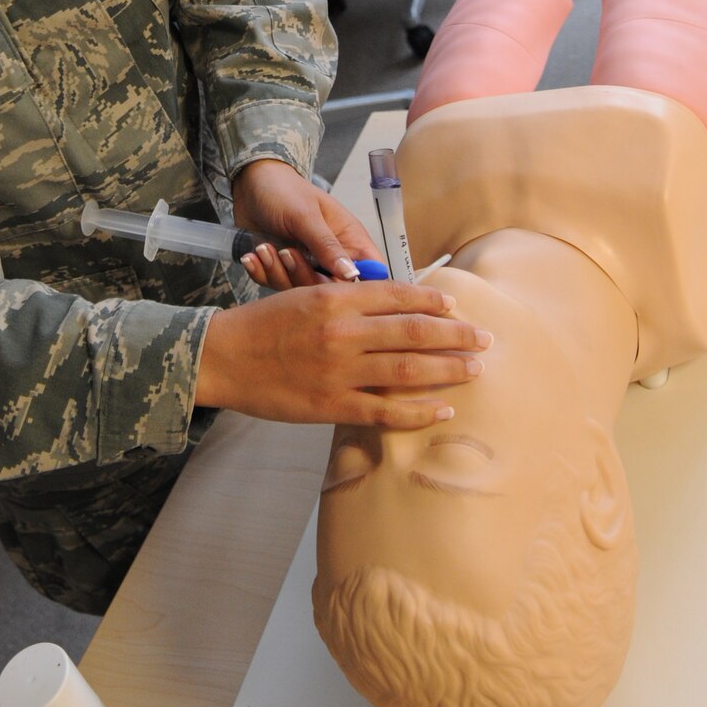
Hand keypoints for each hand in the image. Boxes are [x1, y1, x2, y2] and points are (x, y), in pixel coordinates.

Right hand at [194, 282, 489, 430]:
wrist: (222, 357)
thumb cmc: (262, 324)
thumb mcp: (303, 295)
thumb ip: (347, 299)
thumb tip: (394, 303)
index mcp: (335, 298)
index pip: (399, 295)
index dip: (434, 299)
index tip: (457, 305)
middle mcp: (343, 332)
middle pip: (415, 331)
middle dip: (457, 334)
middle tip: (484, 338)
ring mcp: (339, 371)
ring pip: (409, 370)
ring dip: (449, 369)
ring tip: (475, 369)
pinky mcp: (332, 405)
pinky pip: (386, 411)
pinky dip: (420, 410)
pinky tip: (444, 408)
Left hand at [232, 158, 380, 289]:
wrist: (251, 185)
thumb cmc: (283, 190)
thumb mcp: (305, 216)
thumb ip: (327, 246)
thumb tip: (352, 274)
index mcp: (349, 239)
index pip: (372, 271)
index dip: (361, 286)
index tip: (334, 284)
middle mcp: (331, 256)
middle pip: (332, 289)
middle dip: (303, 276)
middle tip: (286, 252)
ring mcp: (307, 265)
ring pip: (301, 291)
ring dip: (278, 272)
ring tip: (264, 248)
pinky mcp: (283, 271)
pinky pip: (276, 286)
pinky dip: (262, 273)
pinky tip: (253, 256)